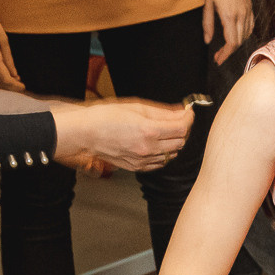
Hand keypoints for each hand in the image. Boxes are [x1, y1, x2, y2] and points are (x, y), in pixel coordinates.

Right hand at [54, 98, 193, 171]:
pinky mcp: (138, 167)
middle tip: (176, 120)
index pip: (182, 127)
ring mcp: (143, 160)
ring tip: (164, 131)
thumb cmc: (105, 116)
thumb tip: (181, 111)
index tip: (187, 112)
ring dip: (173, 142)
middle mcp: (148, 148)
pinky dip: (163, 153)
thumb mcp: (136, 107)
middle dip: (182, 129)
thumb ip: (162, 111)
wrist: (85, 134)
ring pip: (172, 153)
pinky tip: (155, 144)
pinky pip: (160, 162)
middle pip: (180, 142)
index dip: (188, 118)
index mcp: (149, 131)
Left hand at [204, 0, 253, 64]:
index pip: (231, 43)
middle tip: (219, 56)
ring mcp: (247, 9)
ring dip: (237, 43)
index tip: (218, 60)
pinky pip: (251, 25)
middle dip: (229, 51)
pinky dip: (245, 33)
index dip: (225, 54)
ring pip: (246, 34)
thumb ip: (207, 23)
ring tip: (226, 46)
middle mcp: (241, 14)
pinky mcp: (250, 5)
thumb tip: (207, 40)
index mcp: (229, 15)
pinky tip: (238, 34)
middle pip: (239, 41)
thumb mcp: (207, 2)